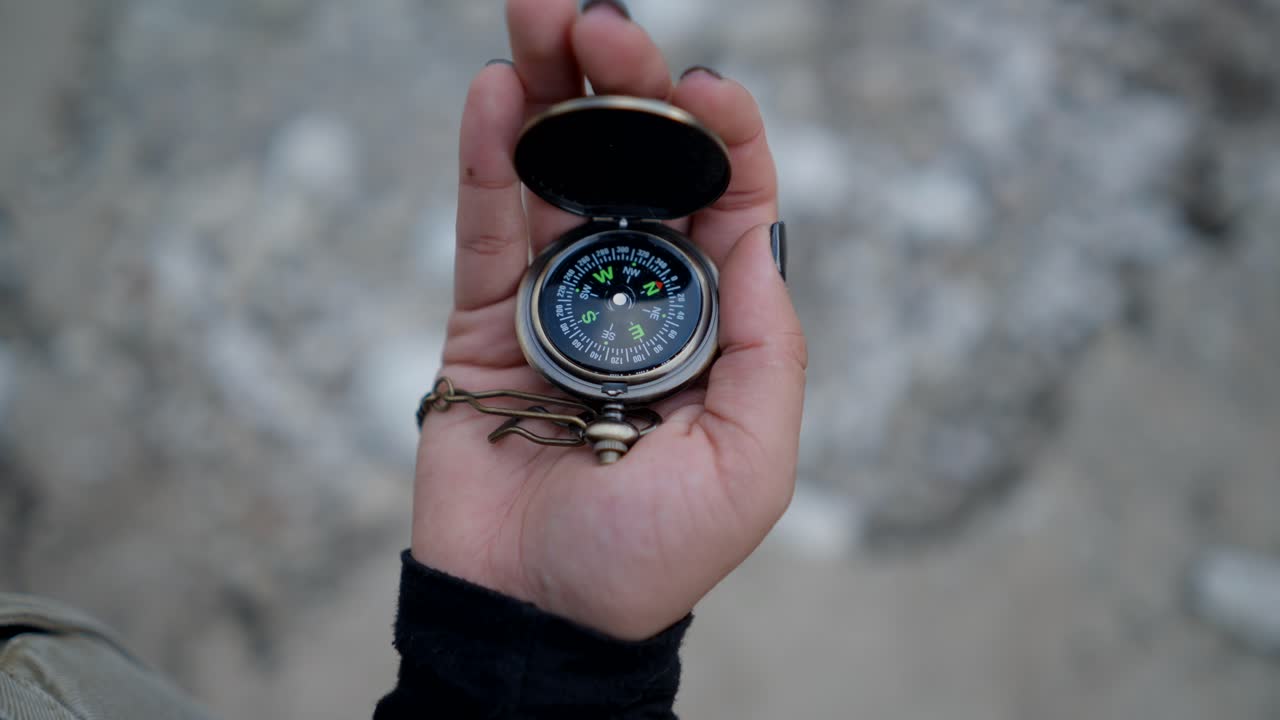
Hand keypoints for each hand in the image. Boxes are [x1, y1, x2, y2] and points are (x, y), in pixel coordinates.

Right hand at [411, 0, 805, 640]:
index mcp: (714, 321)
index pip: (726, 198)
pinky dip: (490, 158)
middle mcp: (638, 294)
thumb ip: (769, 348)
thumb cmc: (649, 557)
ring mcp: (557, 299)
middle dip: (624, 86)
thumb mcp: (749, 467)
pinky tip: (497, 91)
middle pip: (636, 166)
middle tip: (598, 21)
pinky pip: (487, 225)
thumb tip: (758, 229)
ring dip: (552, 92)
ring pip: (556, 174)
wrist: (536, 616)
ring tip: (540, 19)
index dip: (721, 131)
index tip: (701, 87)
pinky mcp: (483, 318)